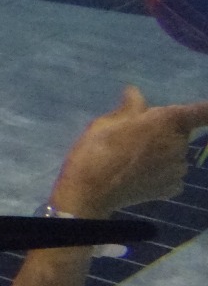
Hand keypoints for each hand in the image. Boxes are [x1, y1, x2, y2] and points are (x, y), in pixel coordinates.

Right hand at [52, 87, 207, 215]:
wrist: (89, 192)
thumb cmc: (94, 152)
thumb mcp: (104, 123)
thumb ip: (128, 108)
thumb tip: (134, 92)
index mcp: (165, 121)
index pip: (202, 112)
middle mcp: (179, 144)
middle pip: (180, 132)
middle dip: (164, 132)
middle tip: (135, 138)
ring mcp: (179, 168)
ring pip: (176, 154)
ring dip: (163, 153)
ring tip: (133, 160)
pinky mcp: (174, 187)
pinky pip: (173, 173)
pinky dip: (161, 172)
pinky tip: (139, 175)